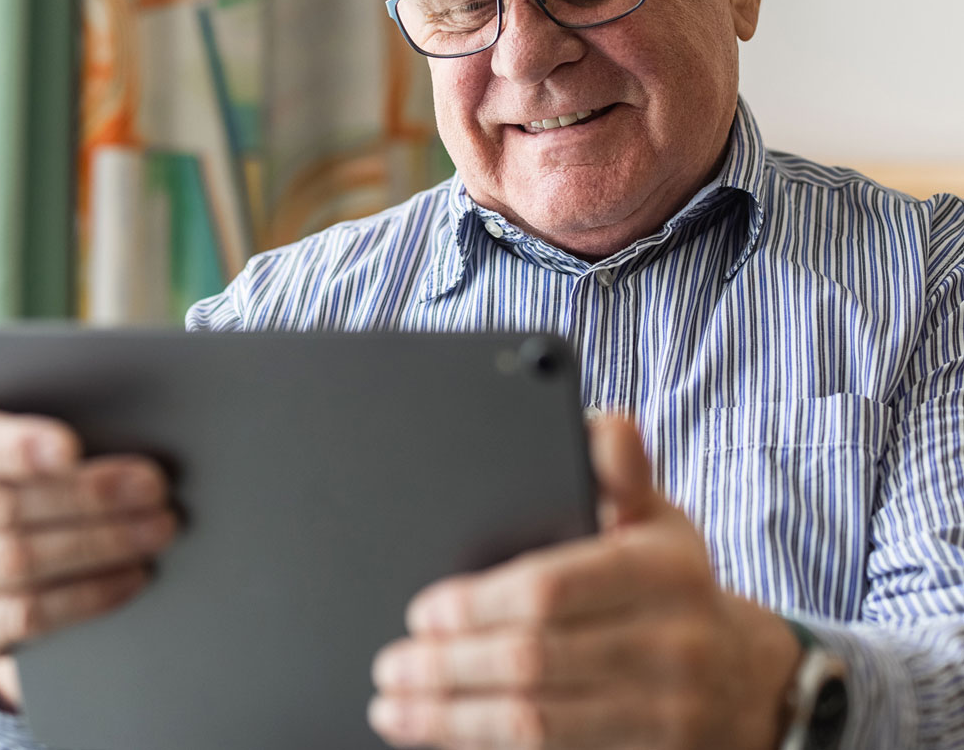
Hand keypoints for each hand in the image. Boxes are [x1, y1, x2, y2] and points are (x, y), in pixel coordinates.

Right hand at [0, 341, 176, 708]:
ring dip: (100, 545)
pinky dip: (88, 595)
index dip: (14, 446)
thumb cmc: (3, 454)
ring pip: (19, 563)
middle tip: (156, 486)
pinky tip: (134, 574)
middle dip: (90, 497)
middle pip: (5, 507)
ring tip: (160, 527)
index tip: (72, 446)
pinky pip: (26, 615)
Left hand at [369, 415, 801, 749]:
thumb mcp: (658, 515)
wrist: (747, 678)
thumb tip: (599, 423)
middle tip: (392, 663)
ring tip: (396, 706)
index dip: (478, 603)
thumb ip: (621, 469)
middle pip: (534, 661)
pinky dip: (487, 748)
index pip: (552, 588)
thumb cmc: (676, 581)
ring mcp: (665, 712)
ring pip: (536, 724)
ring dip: (453, 718)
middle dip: (449, 666)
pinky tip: (444, 737)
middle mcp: (670, 644)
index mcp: (663, 571)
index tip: (423, 612)